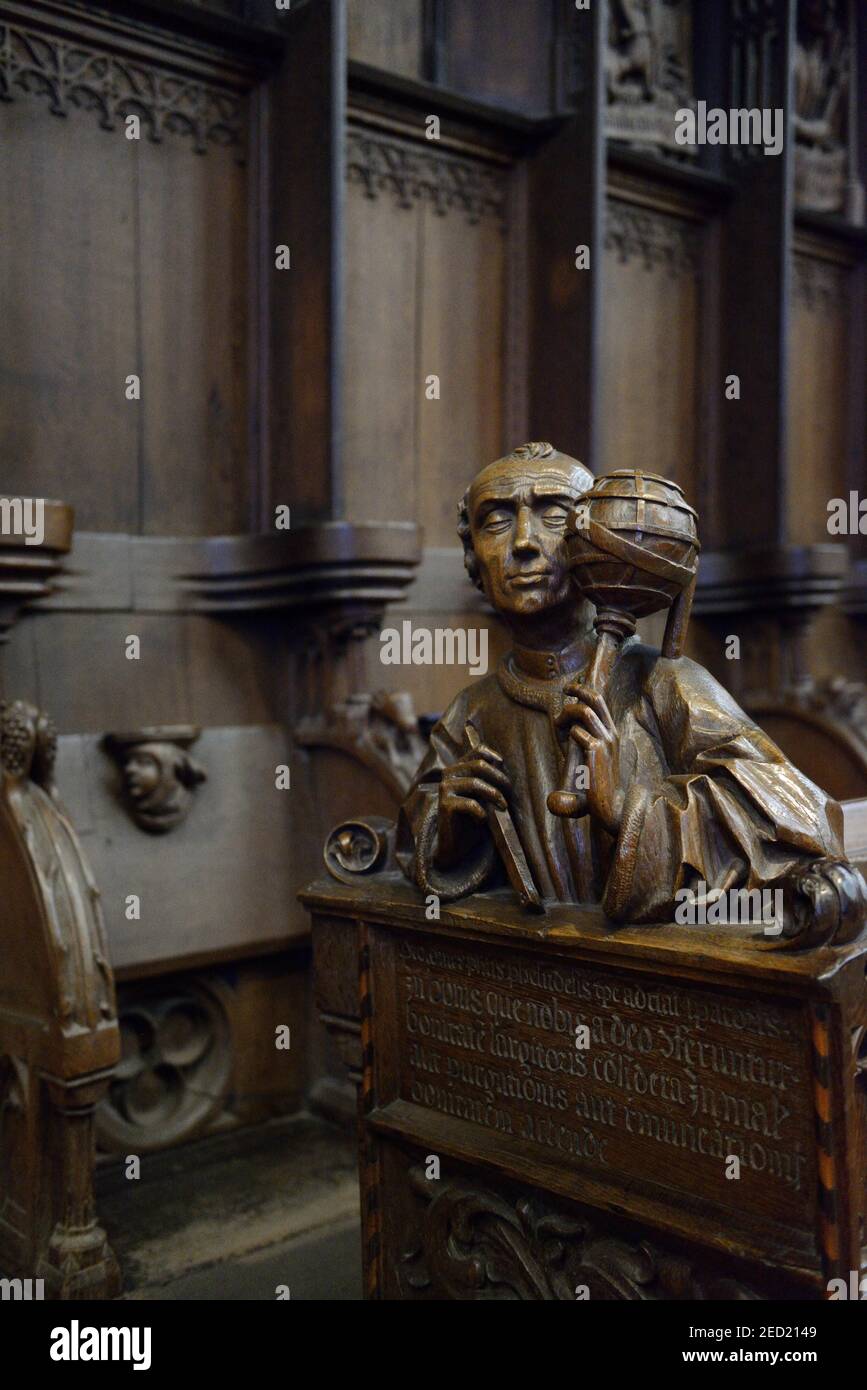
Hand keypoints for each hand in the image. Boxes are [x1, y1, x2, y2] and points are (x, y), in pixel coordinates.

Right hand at [436, 738, 510, 867]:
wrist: (456, 845)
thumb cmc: (474, 818)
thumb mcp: (484, 795)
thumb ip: (490, 780)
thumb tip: (504, 764)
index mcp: (459, 767)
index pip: (478, 750)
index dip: (494, 757)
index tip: (505, 769)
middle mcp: (449, 774)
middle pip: (478, 765)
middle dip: (499, 778)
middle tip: (509, 793)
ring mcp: (445, 788)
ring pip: (475, 783)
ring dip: (494, 795)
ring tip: (503, 807)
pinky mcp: (445, 804)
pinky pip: (470, 803)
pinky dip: (481, 812)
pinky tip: (483, 819)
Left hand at [556, 683, 622, 834]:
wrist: (609, 804)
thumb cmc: (597, 783)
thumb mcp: (591, 756)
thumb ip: (583, 738)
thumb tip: (568, 723)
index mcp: (611, 733)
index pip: (600, 702)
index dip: (584, 690)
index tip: (570, 689)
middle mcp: (611, 734)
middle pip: (596, 699)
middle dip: (578, 690)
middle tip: (564, 690)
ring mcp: (605, 741)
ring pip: (584, 712)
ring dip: (567, 714)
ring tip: (557, 725)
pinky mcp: (596, 751)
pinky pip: (577, 732)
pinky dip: (568, 735)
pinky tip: (565, 745)